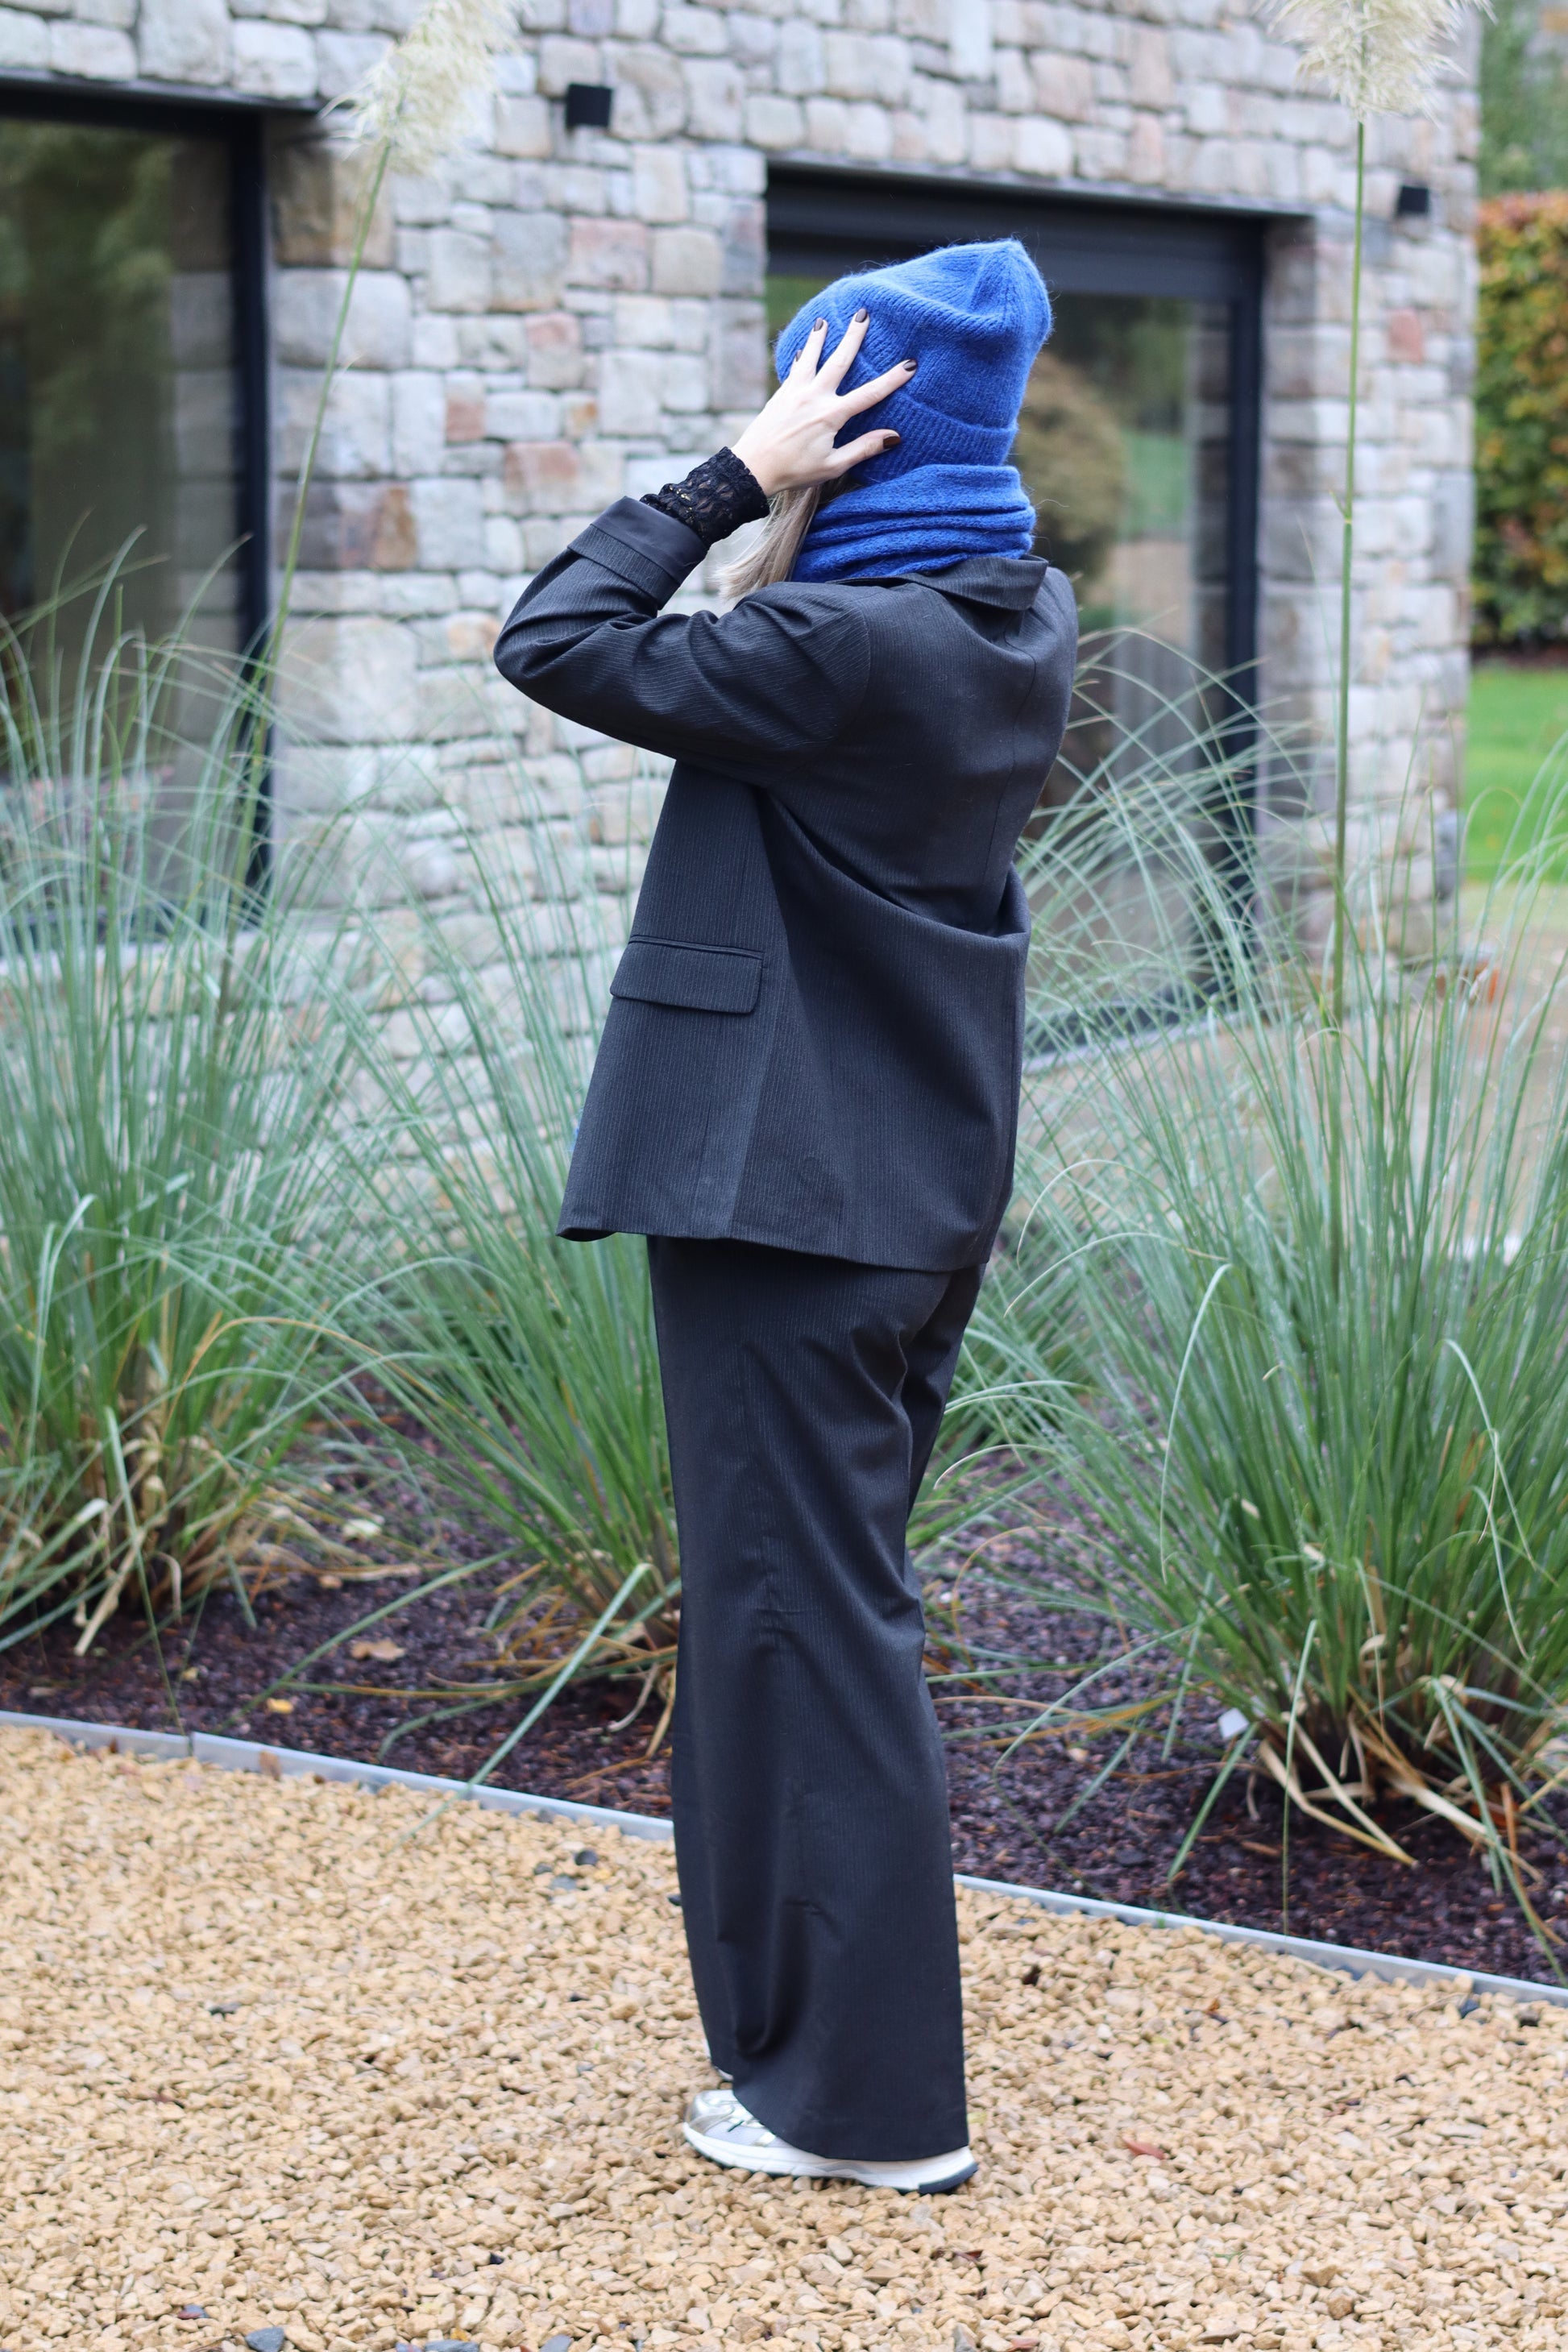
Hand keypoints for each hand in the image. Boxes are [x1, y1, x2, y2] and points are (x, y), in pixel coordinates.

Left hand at [731, 311, 914, 497]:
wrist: (753, 468)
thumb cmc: (795, 471)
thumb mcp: (833, 466)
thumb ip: (863, 448)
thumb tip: (893, 437)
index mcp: (831, 415)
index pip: (869, 394)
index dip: (892, 379)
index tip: (909, 364)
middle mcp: (814, 397)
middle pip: (839, 360)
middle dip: (853, 336)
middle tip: (863, 313)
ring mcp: (795, 392)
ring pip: (811, 357)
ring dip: (819, 337)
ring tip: (824, 319)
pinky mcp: (780, 394)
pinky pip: (794, 369)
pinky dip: (801, 357)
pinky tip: (802, 350)